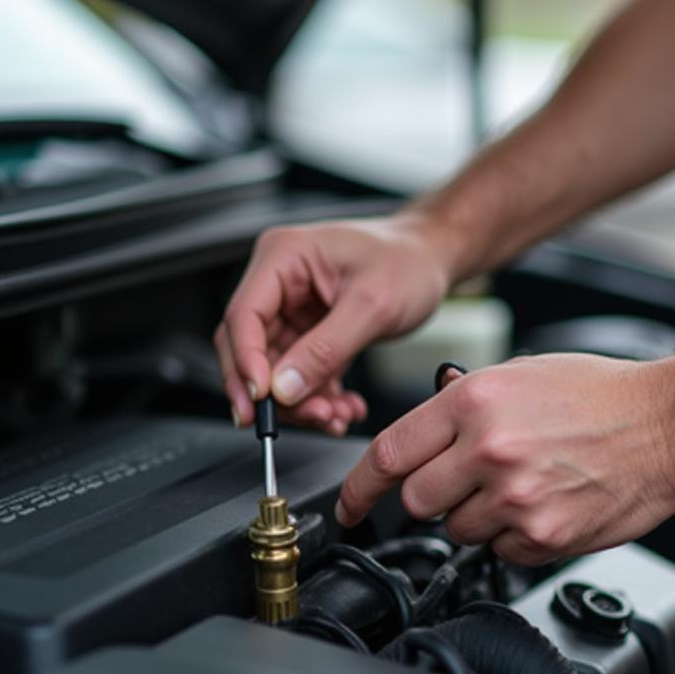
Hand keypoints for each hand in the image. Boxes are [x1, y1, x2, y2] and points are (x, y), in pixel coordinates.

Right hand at [214, 212, 451, 432]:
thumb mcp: (372, 306)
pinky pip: (298, 374)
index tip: (262, 399)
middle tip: (306, 417)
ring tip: (334, 417)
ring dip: (300, 401)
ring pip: (274, 369)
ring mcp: (292, 308)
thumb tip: (283, 387)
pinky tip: (342, 409)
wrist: (431, 260)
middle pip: (250, 348)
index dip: (246, 362)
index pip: (243, 316)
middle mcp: (279, 282)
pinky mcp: (308, 331)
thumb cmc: (407, 261)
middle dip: (274, 392)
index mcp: (283, 256)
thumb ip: (325, 349)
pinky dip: (317, 397)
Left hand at [335, 353, 674, 563]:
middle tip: (465, 481)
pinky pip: (501, 551)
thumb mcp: (518, 375)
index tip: (349, 505)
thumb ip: (461, 407)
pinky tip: (545, 504)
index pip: (388, 453)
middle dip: (431, 496)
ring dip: (476, 516)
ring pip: (457, 530)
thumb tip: (421, 442)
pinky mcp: (543, 536)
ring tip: (520, 486)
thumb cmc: (601, 394)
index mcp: (473, 401)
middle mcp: (487, 449)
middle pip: (416, 501)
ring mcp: (515, 497)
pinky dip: (514, 535)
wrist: (669, 424)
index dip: (358, 486)